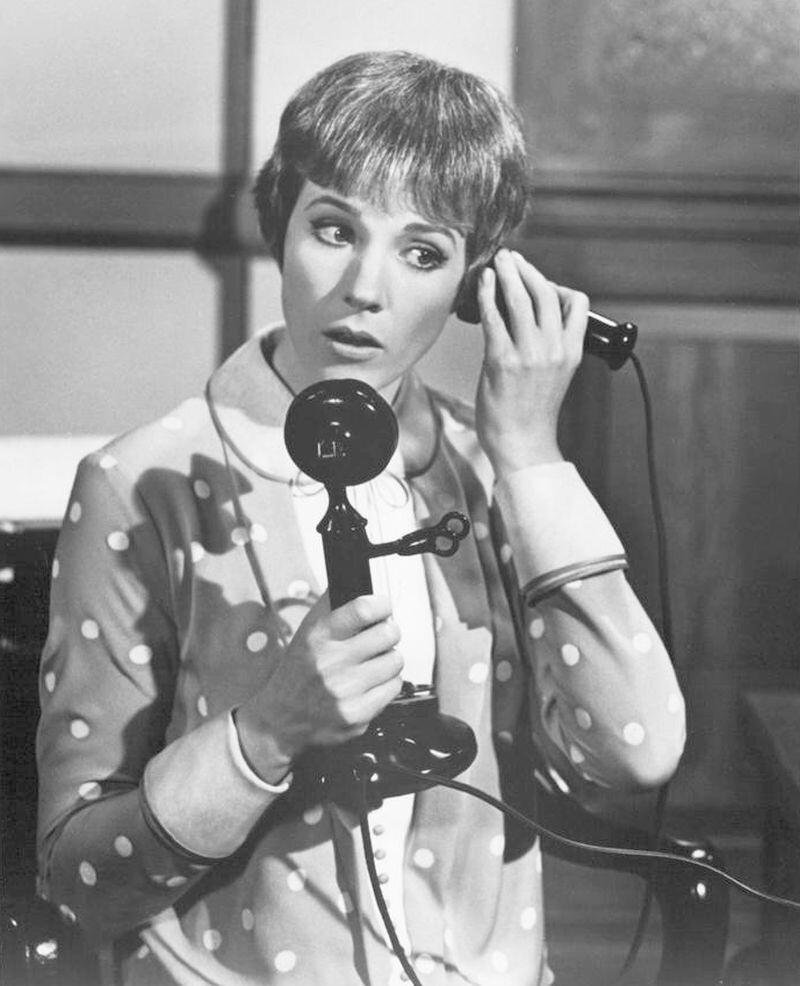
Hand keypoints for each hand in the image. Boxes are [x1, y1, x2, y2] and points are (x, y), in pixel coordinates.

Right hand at [235, 593, 402, 781]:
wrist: (279, 720)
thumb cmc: (298, 672)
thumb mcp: (305, 633)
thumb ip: (330, 605)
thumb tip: (353, 579)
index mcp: (318, 637)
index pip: (363, 609)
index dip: (381, 604)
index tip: (383, 607)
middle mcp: (331, 663)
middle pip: (388, 633)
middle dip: (389, 632)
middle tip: (381, 637)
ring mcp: (345, 691)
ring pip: (395, 661)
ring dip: (389, 660)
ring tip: (373, 663)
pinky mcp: (356, 715)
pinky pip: (393, 687)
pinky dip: (386, 684)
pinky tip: (370, 684)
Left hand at [474, 249, 588, 476]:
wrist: (521, 443)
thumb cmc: (532, 413)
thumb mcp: (555, 375)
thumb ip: (549, 345)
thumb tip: (529, 316)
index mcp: (572, 352)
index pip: (577, 304)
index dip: (557, 285)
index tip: (538, 281)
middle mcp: (554, 349)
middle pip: (546, 293)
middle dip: (527, 269)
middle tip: (512, 258)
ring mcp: (528, 354)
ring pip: (521, 299)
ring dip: (507, 273)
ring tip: (497, 261)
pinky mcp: (502, 361)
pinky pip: (494, 317)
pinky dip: (487, 294)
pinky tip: (482, 284)